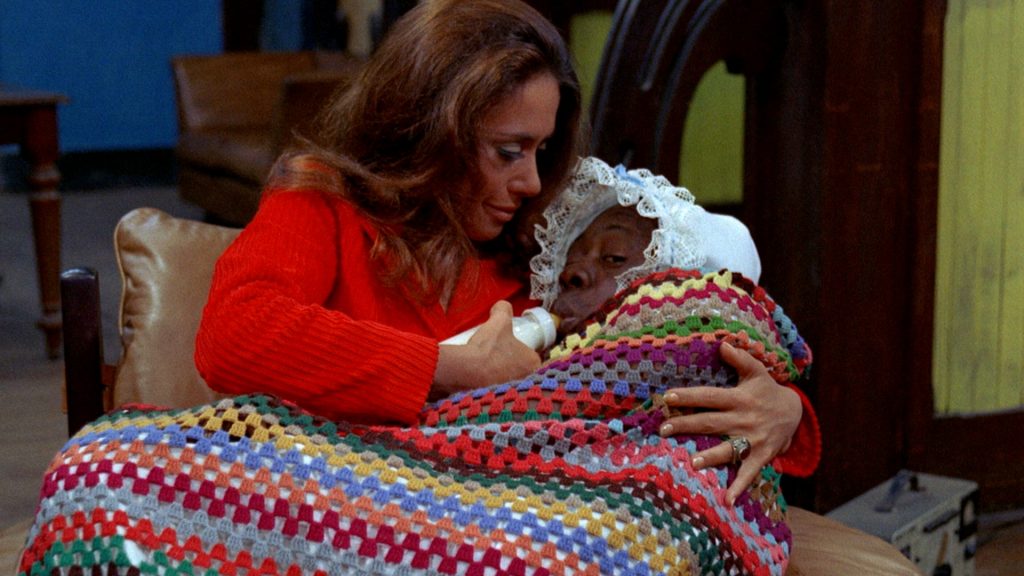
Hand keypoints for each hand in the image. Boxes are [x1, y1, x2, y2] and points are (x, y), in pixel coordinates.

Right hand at [431, 300, 540, 400]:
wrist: (466, 372)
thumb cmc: (487, 348)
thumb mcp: (498, 321)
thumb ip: (503, 309)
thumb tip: (503, 306)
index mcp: (534, 364)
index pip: (531, 358)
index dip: (519, 354)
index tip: (505, 352)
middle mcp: (529, 383)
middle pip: (522, 374)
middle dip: (511, 369)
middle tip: (494, 362)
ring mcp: (515, 396)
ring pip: (511, 386)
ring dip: (502, 381)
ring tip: (485, 372)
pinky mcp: (500, 406)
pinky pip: (500, 398)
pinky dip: (492, 393)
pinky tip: (480, 386)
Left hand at [658, 341, 801, 503]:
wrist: (795, 413)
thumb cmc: (767, 390)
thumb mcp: (757, 372)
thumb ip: (740, 358)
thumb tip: (722, 344)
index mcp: (739, 398)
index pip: (710, 396)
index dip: (690, 396)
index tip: (668, 397)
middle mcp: (744, 419)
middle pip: (711, 422)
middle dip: (687, 425)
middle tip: (664, 429)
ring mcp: (752, 439)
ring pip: (728, 448)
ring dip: (711, 456)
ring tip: (692, 462)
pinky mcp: (761, 456)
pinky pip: (749, 473)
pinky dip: (739, 487)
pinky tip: (727, 500)